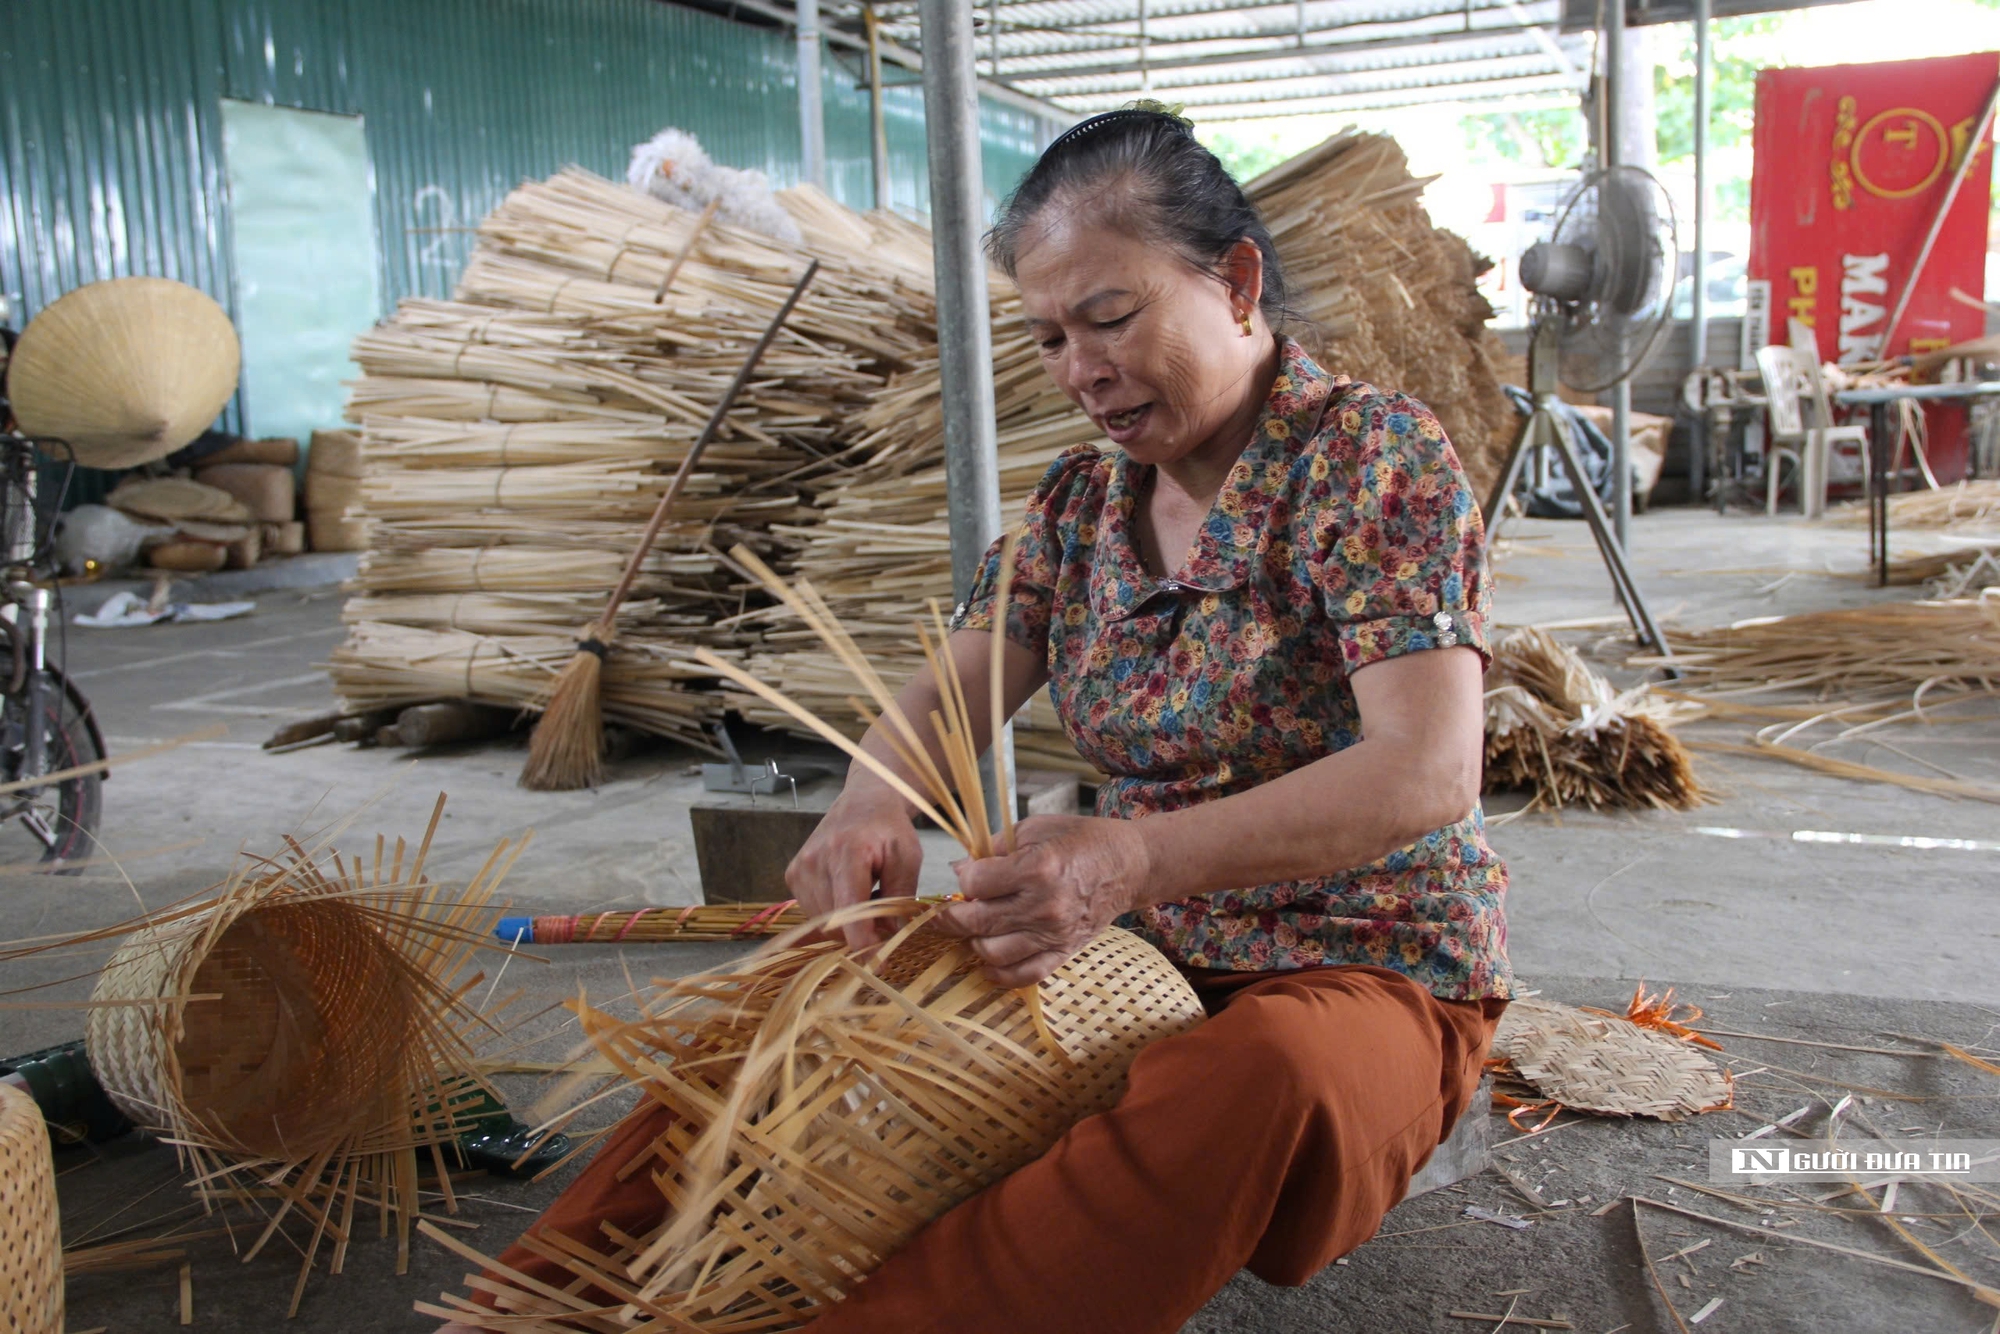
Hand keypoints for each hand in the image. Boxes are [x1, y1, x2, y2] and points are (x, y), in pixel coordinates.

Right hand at [786, 789, 923, 950]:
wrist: (863, 801)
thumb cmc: (888, 828)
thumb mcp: (907, 858)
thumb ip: (900, 897)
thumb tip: (889, 937)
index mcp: (847, 852)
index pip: (848, 910)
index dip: (864, 942)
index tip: (879, 964)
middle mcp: (815, 861)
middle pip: (835, 921)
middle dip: (861, 931)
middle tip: (885, 920)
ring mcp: (799, 869)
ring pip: (823, 922)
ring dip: (847, 923)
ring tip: (867, 896)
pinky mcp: (792, 876)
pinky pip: (813, 913)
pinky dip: (834, 914)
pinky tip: (849, 893)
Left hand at [937, 814, 1149, 987]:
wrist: (1128, 866)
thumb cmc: (1081, 840)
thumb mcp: (1035, 828)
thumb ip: (994, 848)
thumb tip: (960, 870)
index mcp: (1037, 869)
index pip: (975, 883)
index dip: (963, 878)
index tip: (966, 874)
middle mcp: (1044, 906)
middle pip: (976, 921)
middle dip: (950, 916)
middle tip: (944, 911)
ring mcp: (1054, 934)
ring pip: (992, 952)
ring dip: (973, 942)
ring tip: (973, 929)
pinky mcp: (1064, 952)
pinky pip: (1024, 975)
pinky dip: (1000, 974)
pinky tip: (988, 962)